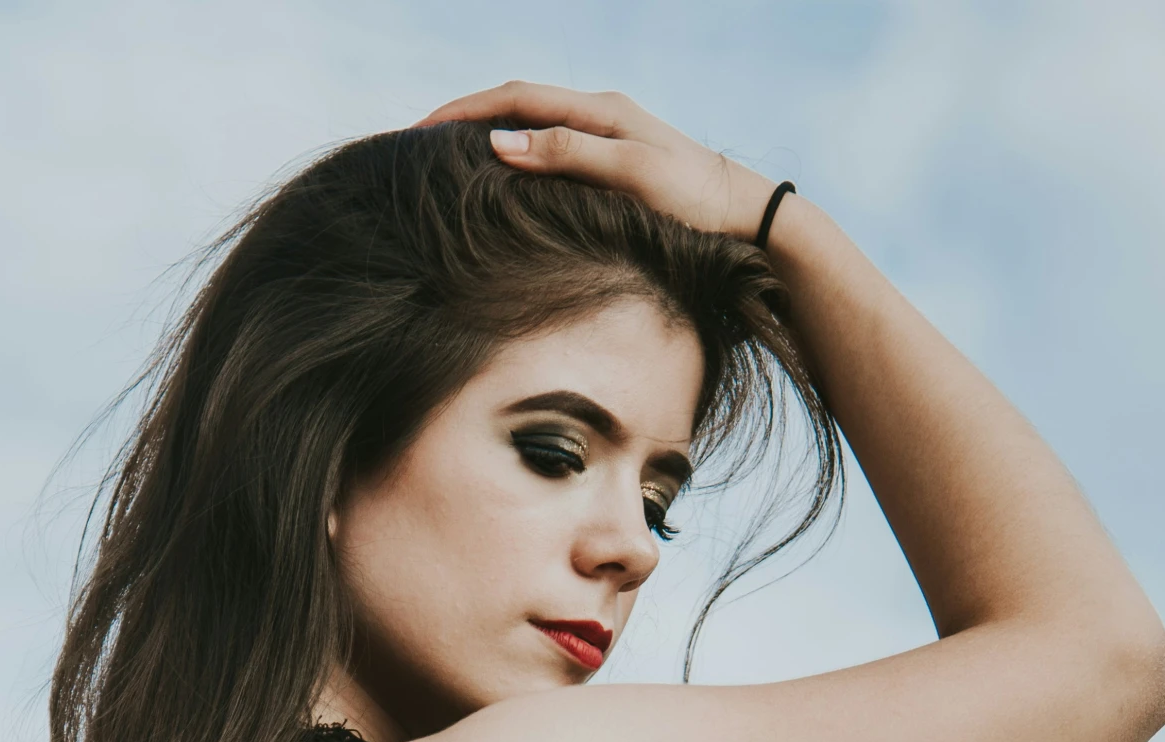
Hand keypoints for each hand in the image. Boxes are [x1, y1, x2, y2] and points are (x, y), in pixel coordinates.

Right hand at [419, 83, 782, 243]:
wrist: (745, 219)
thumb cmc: (694, 200)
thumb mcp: (629, 175)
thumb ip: (567, 155)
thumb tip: (499, 144)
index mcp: (598, 109)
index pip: (515, 98)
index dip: (464, 111)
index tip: (419, 130)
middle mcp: (599, 116)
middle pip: (517, 106)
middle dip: (466, 120)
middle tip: (419, 145)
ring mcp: (606, 140)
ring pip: (532, 130)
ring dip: (488, 138)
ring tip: (447, 162)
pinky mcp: (613, 167)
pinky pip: (551, 153)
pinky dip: (516, 161)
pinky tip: (501, 182)